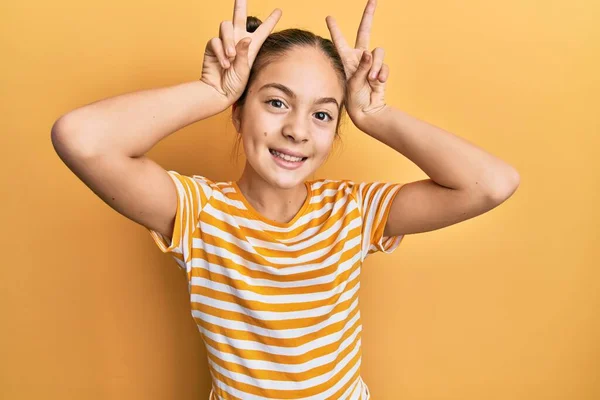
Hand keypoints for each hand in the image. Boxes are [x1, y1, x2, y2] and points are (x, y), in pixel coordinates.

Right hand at [200, 0, 281, 104]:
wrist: (219, 92)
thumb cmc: (235, 85)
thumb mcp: (245, 70)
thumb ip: (245, 54)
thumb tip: (245, 38)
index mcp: (251, 46)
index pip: (262, 30)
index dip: (270, 20)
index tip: (279, 10)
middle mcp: (237, 41)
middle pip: (239, 17)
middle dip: (240, 5)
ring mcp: (224, 42)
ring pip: (225, 26)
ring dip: (228, 41)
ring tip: (231, 56)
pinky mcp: (212, 47)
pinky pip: (215, 40)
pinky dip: (220, 52)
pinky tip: (224, 63)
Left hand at [326, 0, 388, 129]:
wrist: (367, 111)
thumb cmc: (354, 99)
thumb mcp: (353, 83)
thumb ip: (361, 68)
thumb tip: (369, 54)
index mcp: (347, 59)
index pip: (340, 40)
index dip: (335, 28)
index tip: (328, 17)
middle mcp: (359, 57)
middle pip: (365, 30)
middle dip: (369, 15)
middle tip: (373, 0)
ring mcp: (371, 62)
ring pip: (378, 52)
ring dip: (376, 66)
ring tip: (372, 79)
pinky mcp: (381, 69)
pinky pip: (385, 65)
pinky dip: (382, 73)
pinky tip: (378, 82)